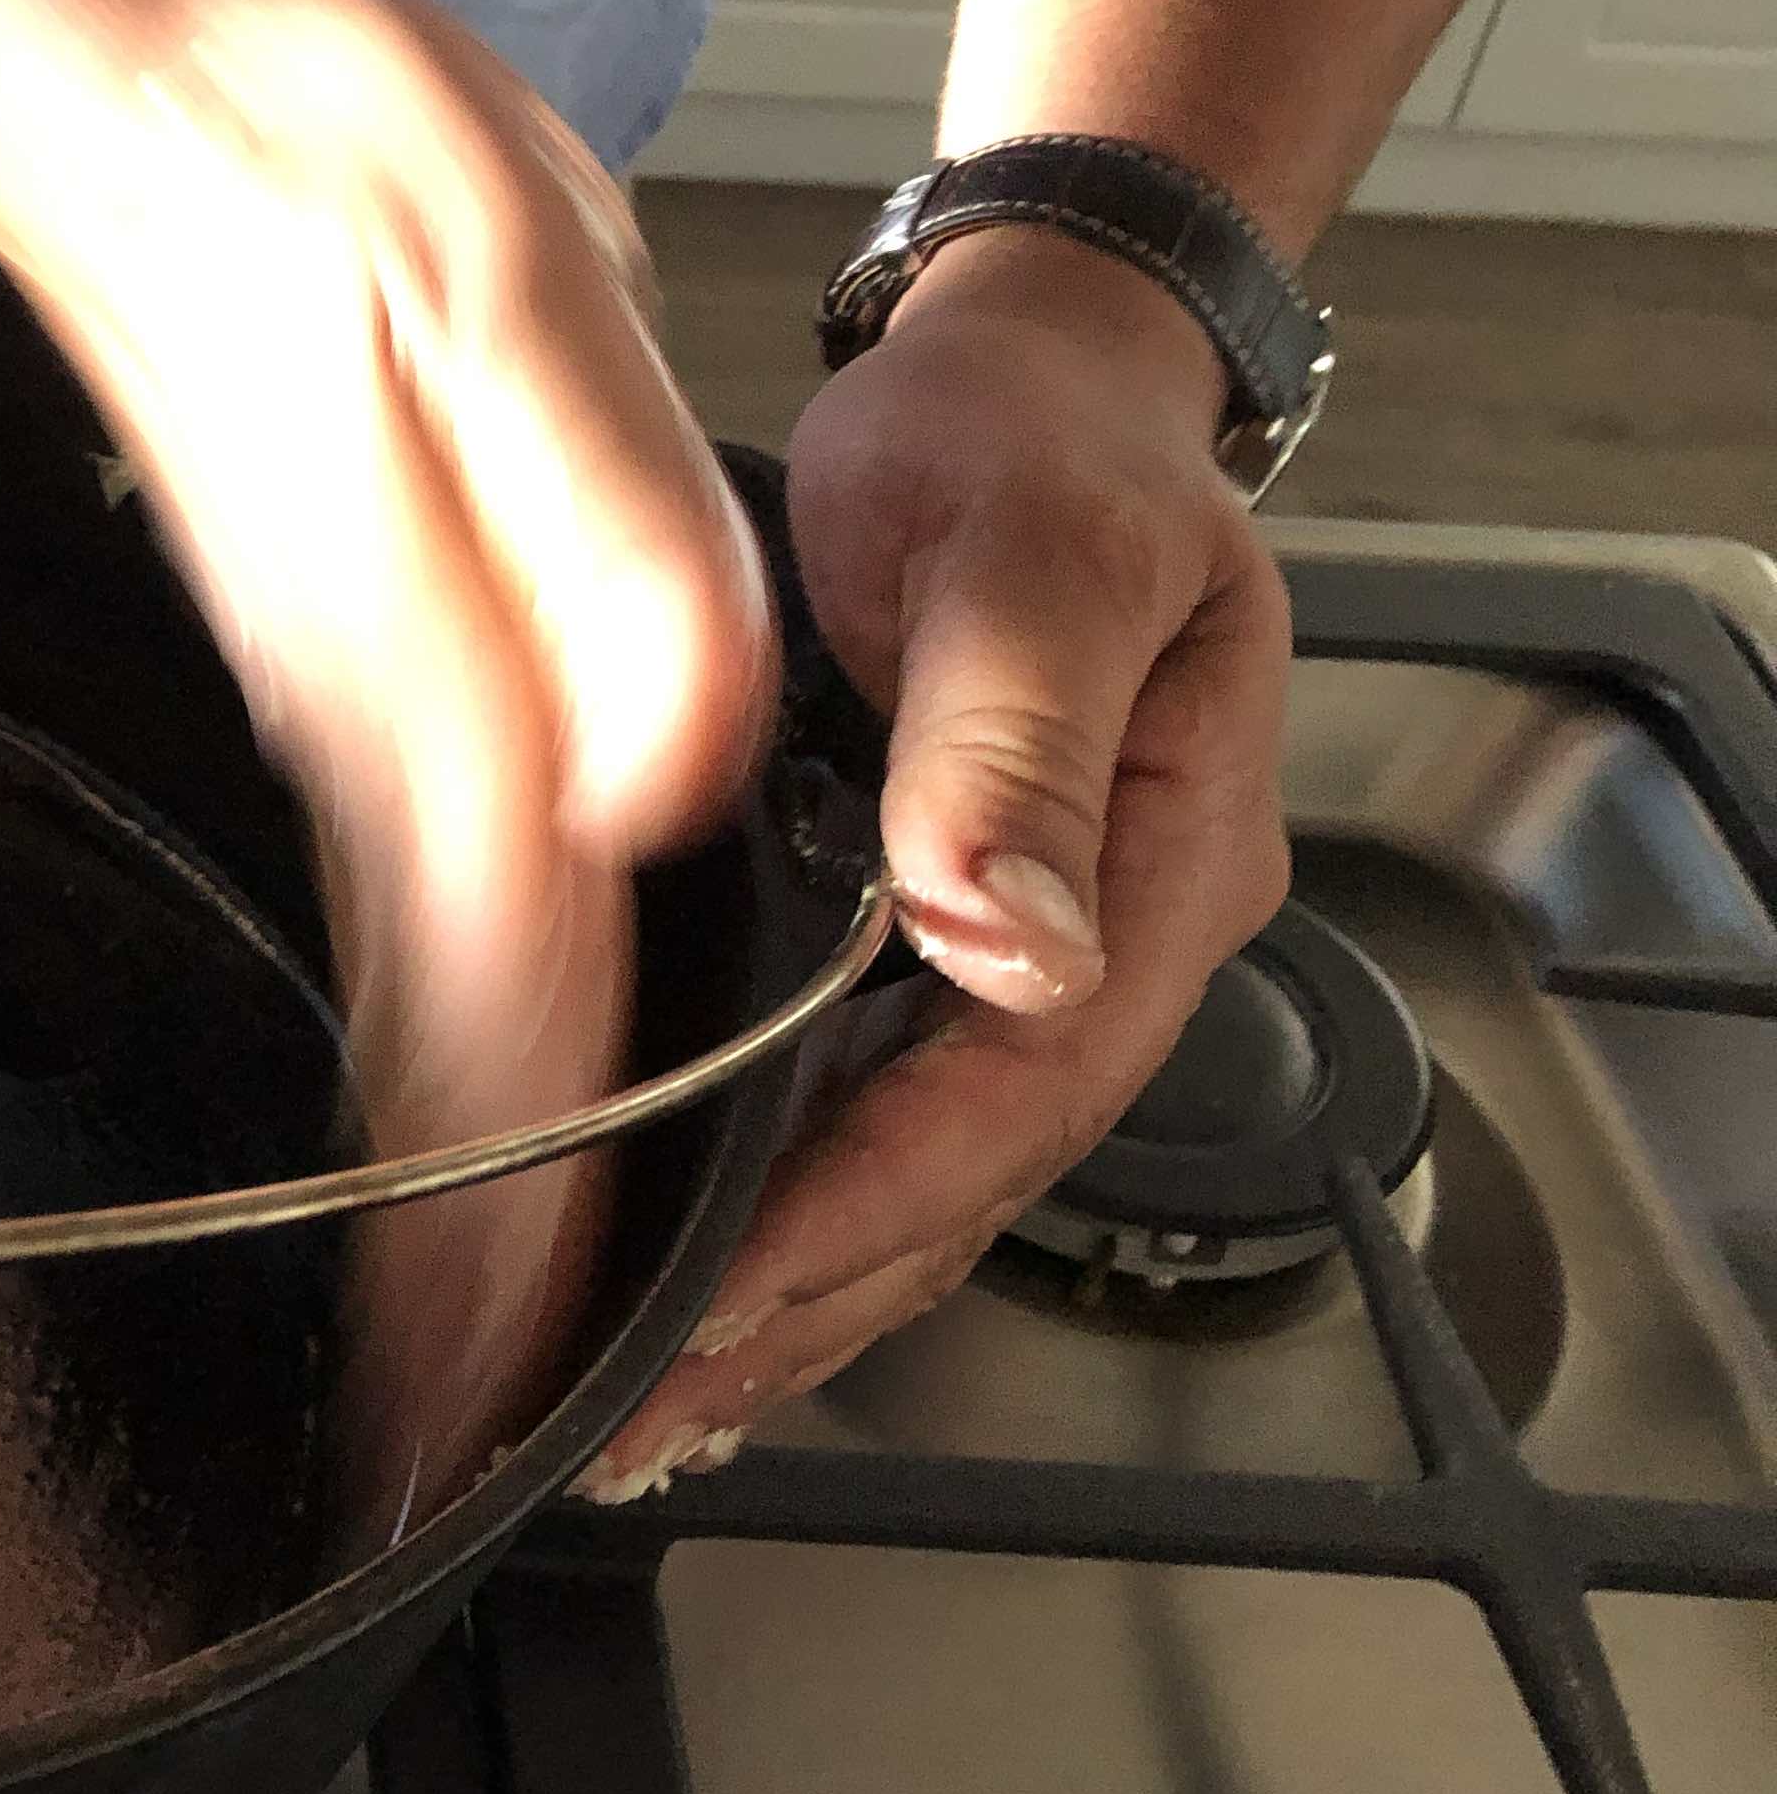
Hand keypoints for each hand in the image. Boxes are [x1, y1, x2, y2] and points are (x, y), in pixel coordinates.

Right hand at [0, 0, 775, 1484]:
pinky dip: (422, 1026)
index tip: (514, 1413)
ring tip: (467, 1330)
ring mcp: (329, 694)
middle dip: (463, 1267)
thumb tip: (669, 774)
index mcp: (436, 665)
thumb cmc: (300, 151)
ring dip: (443, 1168)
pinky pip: (383, 894)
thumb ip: (602, 543)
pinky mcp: (321, 645)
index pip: (504, 1006)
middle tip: (480, 1459)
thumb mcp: (510, 288)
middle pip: (437, 1050)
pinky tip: (438, 1065)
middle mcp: (367, 719)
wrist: (99, 71)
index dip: (522, 1226)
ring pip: (406, 988)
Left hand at [589, 226, 1293, 1492]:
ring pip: (919, 1178)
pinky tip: (696, 1287)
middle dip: (801, 1314)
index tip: (718, 1300)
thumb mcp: (1033, 552)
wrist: (1029, 376)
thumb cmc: (1033, 439)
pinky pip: (875, 1115)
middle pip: (962, 1184)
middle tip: (637, 1416)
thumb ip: (1015, 733)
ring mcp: (1025, 948)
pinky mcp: (941, 936)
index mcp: (1156, 863)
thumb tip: (1005, 923)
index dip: (861, 1213)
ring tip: (642, 1406)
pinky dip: (784, 1216)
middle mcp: (1100, 935)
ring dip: (785, 1300)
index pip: (1012, 1098)